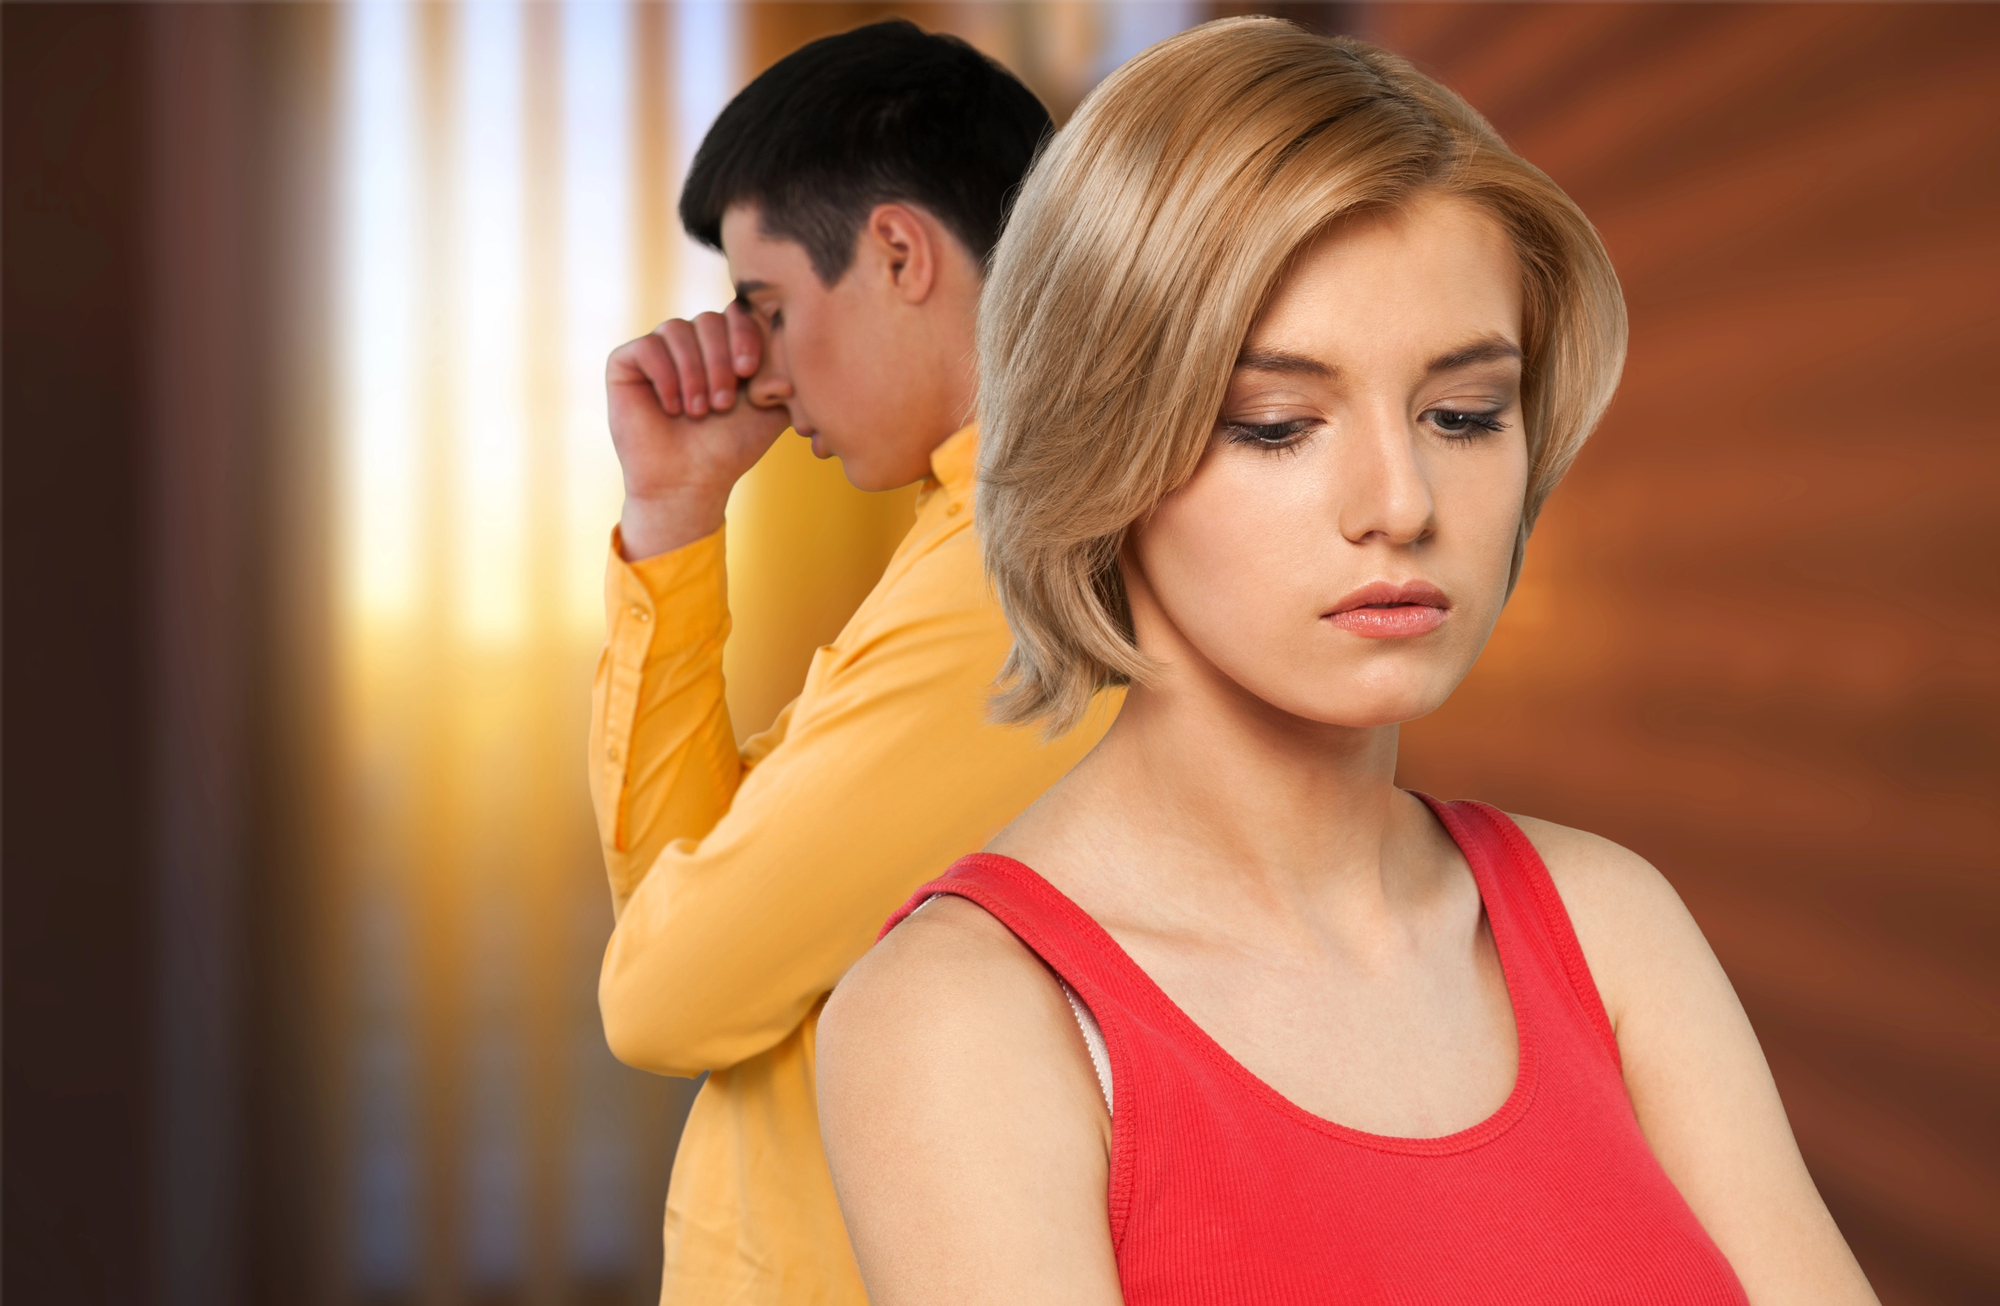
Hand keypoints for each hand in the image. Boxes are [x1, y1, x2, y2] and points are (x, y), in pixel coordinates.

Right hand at [606, 302, 791, 558]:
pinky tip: (674, 408)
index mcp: (725, 343)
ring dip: (694, 372)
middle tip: (723, 404)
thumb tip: (793, 335)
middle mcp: (691, 340)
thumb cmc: (731, 446)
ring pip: (677, 329)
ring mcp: (657, 349)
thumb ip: (786, 369)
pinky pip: (647, 347)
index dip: (745, 334)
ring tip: (700, 411)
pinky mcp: (626, 362)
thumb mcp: (772, 405)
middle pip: (709, 319)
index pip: (738, 312)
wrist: (690, 481)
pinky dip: (665, 376)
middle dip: (720, 360)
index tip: (749, 371)